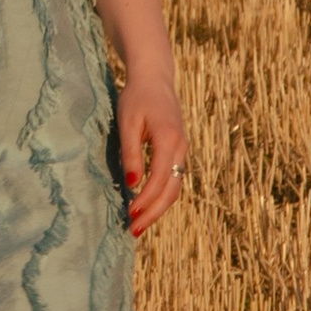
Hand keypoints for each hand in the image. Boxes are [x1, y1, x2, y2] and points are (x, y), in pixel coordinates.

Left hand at [118, 78, 191, 238]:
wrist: (154, 80)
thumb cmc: (137, 98)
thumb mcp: (128, 122)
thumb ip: (131, 152)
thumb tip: (132, 183)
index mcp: (169, 138)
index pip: (160, 177)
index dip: (145, 198)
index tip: (130, 213)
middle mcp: (180, 147)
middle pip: (172, 189)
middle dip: (153, 212)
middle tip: (133, 230)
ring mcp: (182, 150)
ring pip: (175, 188)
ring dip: (158, 208)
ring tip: (138, 224)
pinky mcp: (177, 152)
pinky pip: (173, 180)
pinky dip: (161, 197)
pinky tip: (146, 206)